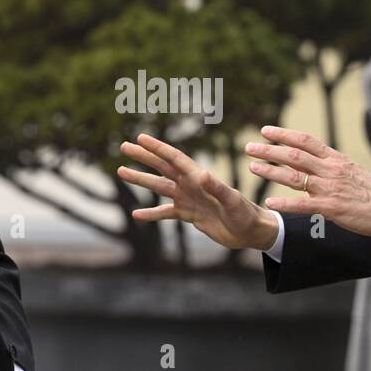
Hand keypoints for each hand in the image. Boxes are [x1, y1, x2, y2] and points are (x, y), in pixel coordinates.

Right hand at [118, 133, 279, 250]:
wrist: (249, 231)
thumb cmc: (244, 213)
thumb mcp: (232, 201)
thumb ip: (217, 188)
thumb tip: (202, 175)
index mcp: (199, 177)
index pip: (174, 158)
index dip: (158, 148)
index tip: (141, 138)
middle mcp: (190, 184)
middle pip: (162, 167)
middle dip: (143, 157)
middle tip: (123, 146)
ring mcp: (187, 198)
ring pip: (159, 187)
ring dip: (141, 179)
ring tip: (121, 171)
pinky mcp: (188, 214)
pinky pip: (165, 213)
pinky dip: (151, 214)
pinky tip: (136, 214)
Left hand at [245, 125, 370, 239]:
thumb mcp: (352, 170)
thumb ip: (331, 164)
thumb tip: (312, 157)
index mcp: (336, 159)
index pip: (305, 140)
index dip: (283, 134)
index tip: (265, 131)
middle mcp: (330, 170)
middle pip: (294, 155)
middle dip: (269, 150)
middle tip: (249, 147)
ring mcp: (330, 189)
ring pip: (293, 176)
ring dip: (270, 171)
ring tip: (252, 167)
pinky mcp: (331, 209)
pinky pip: (302, 204)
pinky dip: (284, 204)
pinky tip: (269, 203)